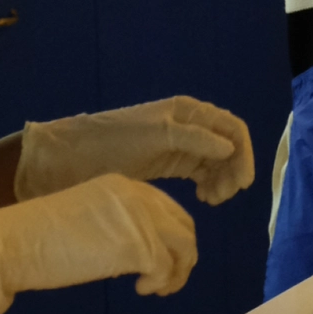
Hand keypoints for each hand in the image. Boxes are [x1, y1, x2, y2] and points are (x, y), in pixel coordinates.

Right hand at [0, 174, 195, 313]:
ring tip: (157, 288)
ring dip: (177, 272)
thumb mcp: (87, 220)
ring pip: (184, 245)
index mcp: (123, 185)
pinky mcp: (135, 246)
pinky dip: (161, 281)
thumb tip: (135, 251)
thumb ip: (115, 225)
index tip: (158, 260)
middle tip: (164, 280)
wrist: (12, 244)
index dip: (170, 236)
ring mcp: (139, 219)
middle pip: (183, 224)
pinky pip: (166, 267)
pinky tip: (141, 289)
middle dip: (182, 255)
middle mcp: (137, 195)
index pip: (167, 208)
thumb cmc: (37, 237)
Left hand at [15, 95, 254, 205]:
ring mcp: (179, 145)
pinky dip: (207, 185)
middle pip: (227, 146)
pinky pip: (200, 173)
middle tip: (221, 198)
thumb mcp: (154, 136)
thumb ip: (194, 139)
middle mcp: (188, 125)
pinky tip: (202, 199)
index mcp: (188, 112)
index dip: (243, 154)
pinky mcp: (168, 164)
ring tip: (210, 201)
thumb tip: (230, 148)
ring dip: (220, 180)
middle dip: (231, 170)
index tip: (241, 184)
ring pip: (216, 162)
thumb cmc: (112, 142)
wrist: (69, 159)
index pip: (231, 128)